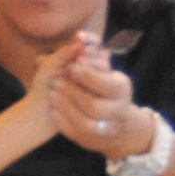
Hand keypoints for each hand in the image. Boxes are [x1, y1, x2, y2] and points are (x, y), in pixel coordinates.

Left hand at [42, 36, 151, 155]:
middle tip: (56, 81)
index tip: (71, 66)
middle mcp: (118, 109)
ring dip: (66, 107)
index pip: (107, 84)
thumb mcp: (99, 63)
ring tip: (52, 94)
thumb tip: (79, 37)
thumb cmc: (99, 82)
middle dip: (73, 93)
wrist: (109, 117)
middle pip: (95, 106)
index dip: (87, 75)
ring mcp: (107, 126)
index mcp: (122, 87)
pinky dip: (62, 121)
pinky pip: (76, 134)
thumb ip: (90, 49)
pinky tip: (53, 110)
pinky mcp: (93, 138)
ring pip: (86, 124)